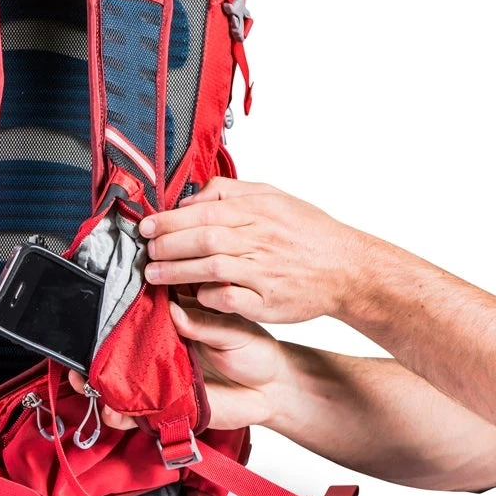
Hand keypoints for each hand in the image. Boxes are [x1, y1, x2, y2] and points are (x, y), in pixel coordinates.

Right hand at [68, 299, 291, 432]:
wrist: (272, 392)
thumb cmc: (254, 352)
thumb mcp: (235, 331)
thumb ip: (205, 323)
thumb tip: (176, 311)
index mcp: (173, 317)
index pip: (136, 309)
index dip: (111, 310)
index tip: (92, 309)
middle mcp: (159, 345)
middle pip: (115, 346)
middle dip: (91, 352)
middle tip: (78, 358)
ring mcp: (158, 375)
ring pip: (117, 379)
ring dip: (96, 384)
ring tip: (87, 385)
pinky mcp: (164, 403)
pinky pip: (134, 410)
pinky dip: (119, 414)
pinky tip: (115, 413)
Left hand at [138, 178, 361, 323]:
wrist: (348, 269)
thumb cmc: (309, 233)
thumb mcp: (274, 197)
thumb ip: (229, 192)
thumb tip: (190, 197)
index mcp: (258, 212)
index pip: (203, 213)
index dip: (169, 220)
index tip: (147, 227)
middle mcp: (260, 240)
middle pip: (203, 239)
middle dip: (168, 245)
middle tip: (147, 251)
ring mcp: (264, 273)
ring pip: (212, 269)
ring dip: (177, 272)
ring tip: (154, 274)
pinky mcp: (268, 303)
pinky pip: (231, 300)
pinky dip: (209, 297)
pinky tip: (193, 296)